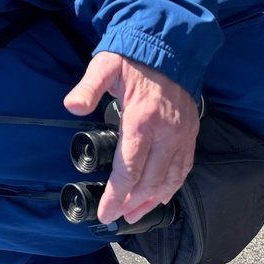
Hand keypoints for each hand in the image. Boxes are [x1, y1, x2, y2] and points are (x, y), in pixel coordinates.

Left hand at [64, 51, 198, 223]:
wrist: (170, 47)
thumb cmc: (134, 60)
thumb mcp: (105, 67)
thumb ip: (88, 88)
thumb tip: (72, 106)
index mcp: (142, 120)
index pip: (130, 170)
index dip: (117, 196)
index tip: (106, 212)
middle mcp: (166, 133)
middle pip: (150, 181)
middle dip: (132, 203)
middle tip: (117, 217)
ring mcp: (182, 135)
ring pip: (170, 179)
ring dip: (152, 200)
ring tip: (135, 214)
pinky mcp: (191, 134)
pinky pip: (184, 168)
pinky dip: (173, 187)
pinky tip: (161, 197)